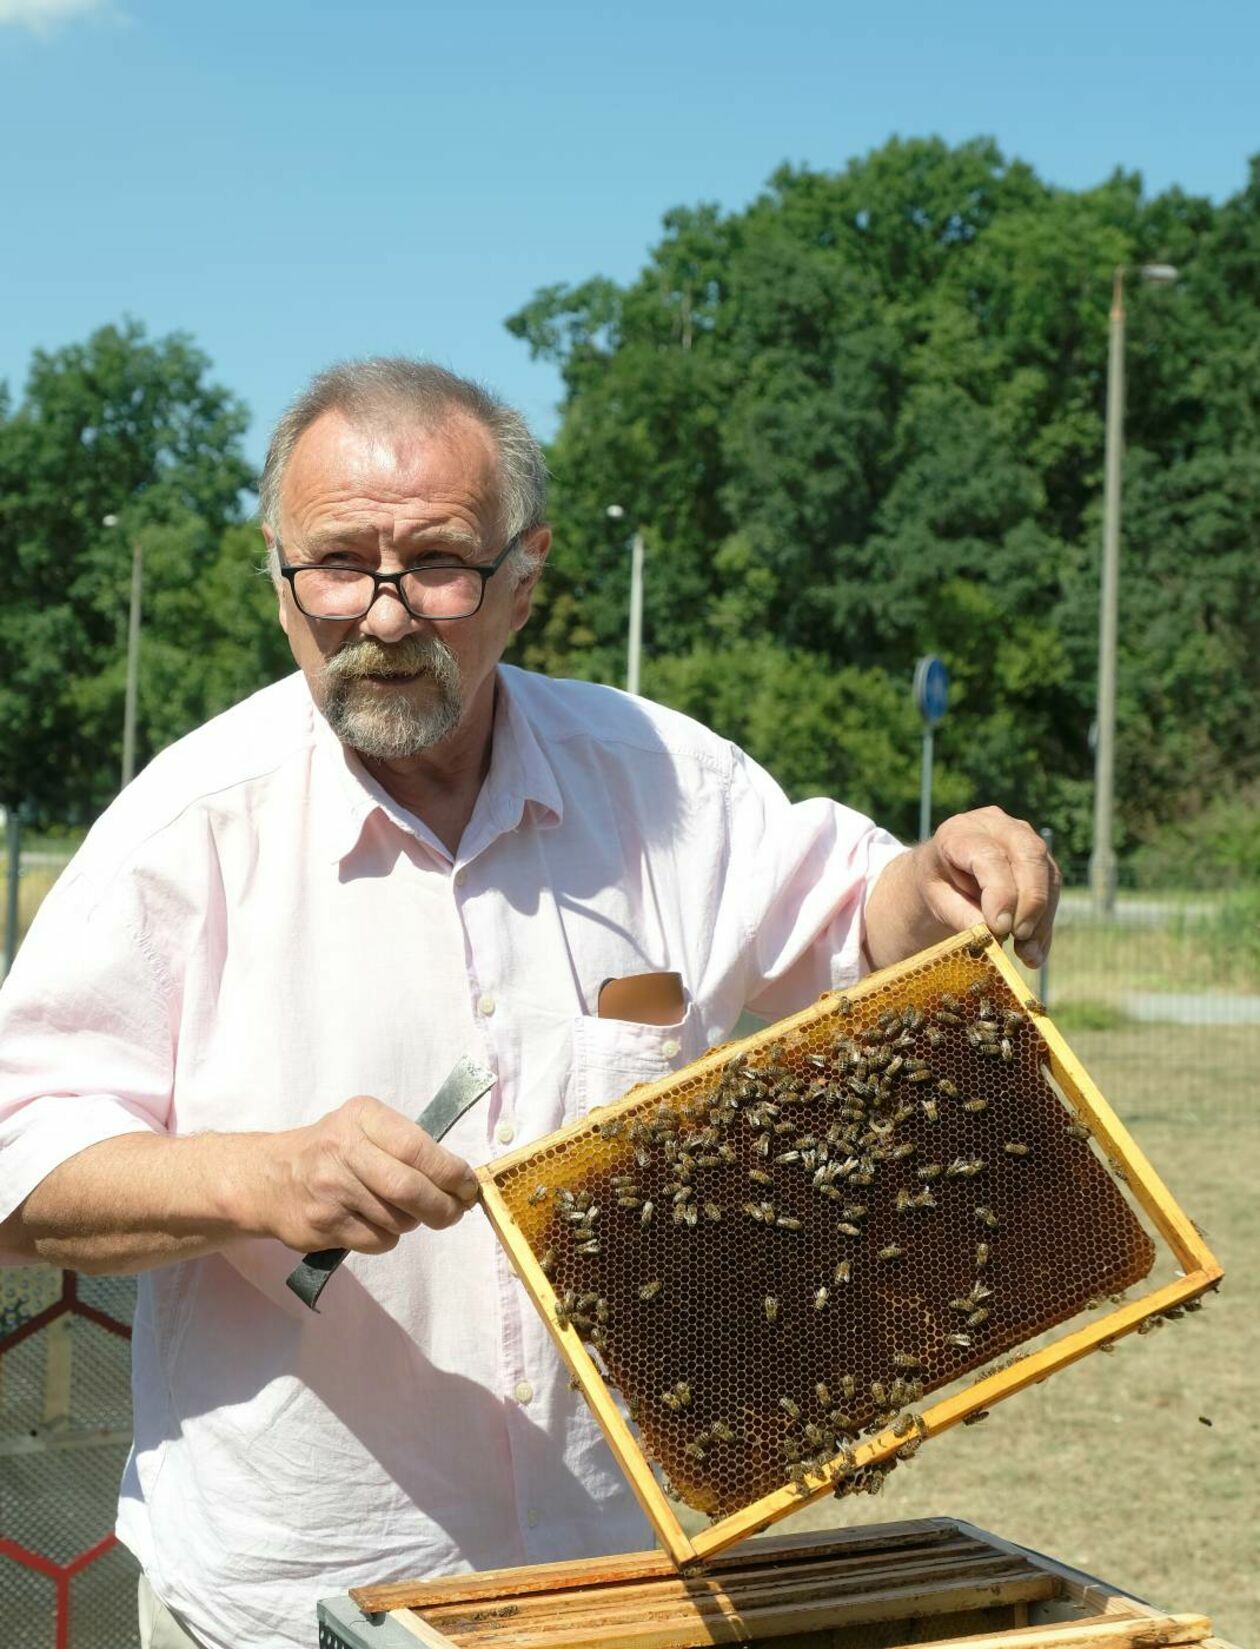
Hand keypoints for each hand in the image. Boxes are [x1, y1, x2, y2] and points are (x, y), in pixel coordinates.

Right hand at [254, 1095, 480, 1254]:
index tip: (468, 1187)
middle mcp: (344, 1149)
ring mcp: (331, 1190)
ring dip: (412, 1221)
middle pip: (410, 1189)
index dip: (451, 1172)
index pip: (417, 1147)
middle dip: (443, 1207)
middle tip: (454, 1212)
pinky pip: (378, 1241)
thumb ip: (407, 1145)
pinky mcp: (323, 1225)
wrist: (268, 1178)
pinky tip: (372, 1222)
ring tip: (398, 1210)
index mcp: (362, 1117)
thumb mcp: (363, 1127)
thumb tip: (460, 1181)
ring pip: (398, 1219)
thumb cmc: (330, 1149)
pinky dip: (387, 1237)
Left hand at [913, 806, 1060, 967]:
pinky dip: (1046, 923)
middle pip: (1029, 854)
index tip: (999, 928)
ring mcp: (1023, 837)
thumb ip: (960, 914)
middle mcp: (996, 825)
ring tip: (1028, 954)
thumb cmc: (938, 884)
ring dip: (1042, 918)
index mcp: (961, 831)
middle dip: (1030, 901)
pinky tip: (1035, 951)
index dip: (1000, 893)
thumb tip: (992, 938)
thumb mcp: (936, 900)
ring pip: (1047, 873)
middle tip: (1020, 937)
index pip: (989, 855)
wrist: (945, 872)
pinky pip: (1053, 888)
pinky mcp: (1041, 858)